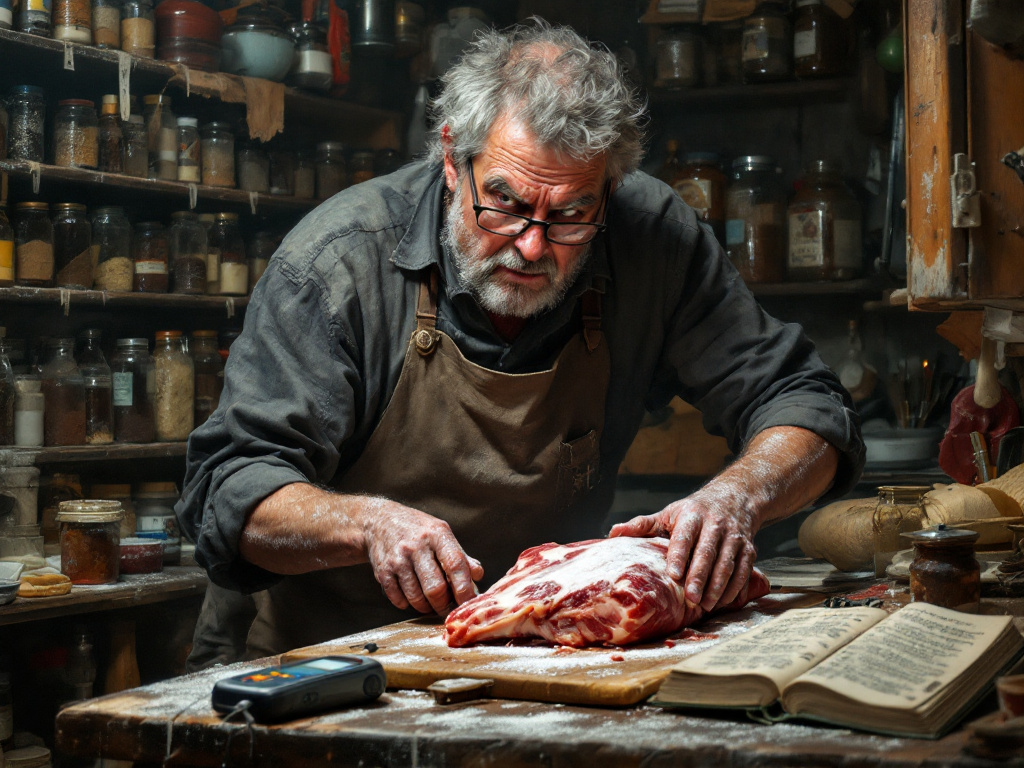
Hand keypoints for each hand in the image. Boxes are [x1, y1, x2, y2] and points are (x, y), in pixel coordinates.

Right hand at [361, 499, 483, 614]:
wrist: (380, 522)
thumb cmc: (418, 530)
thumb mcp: (441, 534)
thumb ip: (460, 555)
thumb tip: (478, 575)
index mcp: (437, 535)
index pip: (455, 564)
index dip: (464, 587)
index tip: (470, 601)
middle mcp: (416, 546)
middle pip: (435, 588)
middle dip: (444, 604)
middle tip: (447, 608)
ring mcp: (398, 559)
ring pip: (416, 597)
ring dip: (426, 607)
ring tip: (430, 603)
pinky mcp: (383, 571)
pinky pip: (398, 599)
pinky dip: (407, 604)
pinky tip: (411, 597)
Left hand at [609, 486, 757, 611]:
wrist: (733, 499)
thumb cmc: (693, 512)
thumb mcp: (667, 514)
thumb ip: (642, 525)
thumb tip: (613, 532)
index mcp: (692, 515)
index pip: (685, 536)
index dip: (679, 555)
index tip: (673, 574)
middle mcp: (715, 524)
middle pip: (708, 552)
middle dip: (700, 576)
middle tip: (691, 598)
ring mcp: (734, 537)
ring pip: (728, 563)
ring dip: (718, 586)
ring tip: (707, 605)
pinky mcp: (748, 548)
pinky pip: (744, 570)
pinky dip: (735, 587)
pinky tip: (725, 602)